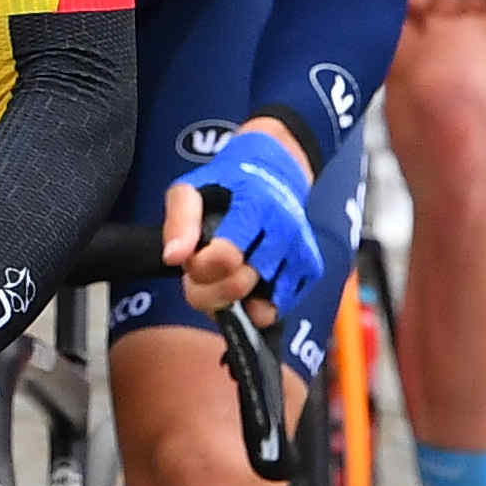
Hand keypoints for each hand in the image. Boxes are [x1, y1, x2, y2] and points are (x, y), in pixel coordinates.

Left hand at [168, 124, 328, 326]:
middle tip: (205, 270)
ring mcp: (302, 250)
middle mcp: (285, 228)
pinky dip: (256, 305)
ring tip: (225, 274)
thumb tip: (173, 258)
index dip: (200, 267)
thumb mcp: (190, 189)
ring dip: (233, 299)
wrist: (273, 175)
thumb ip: (178, 221)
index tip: (194, 258)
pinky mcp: (311, 269)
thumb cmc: (225, 187)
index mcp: (256, 203)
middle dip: (211, 287)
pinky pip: (277, 310)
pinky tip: (247, 282)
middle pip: (239, 285)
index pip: (226, 257)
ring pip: (261, 307)